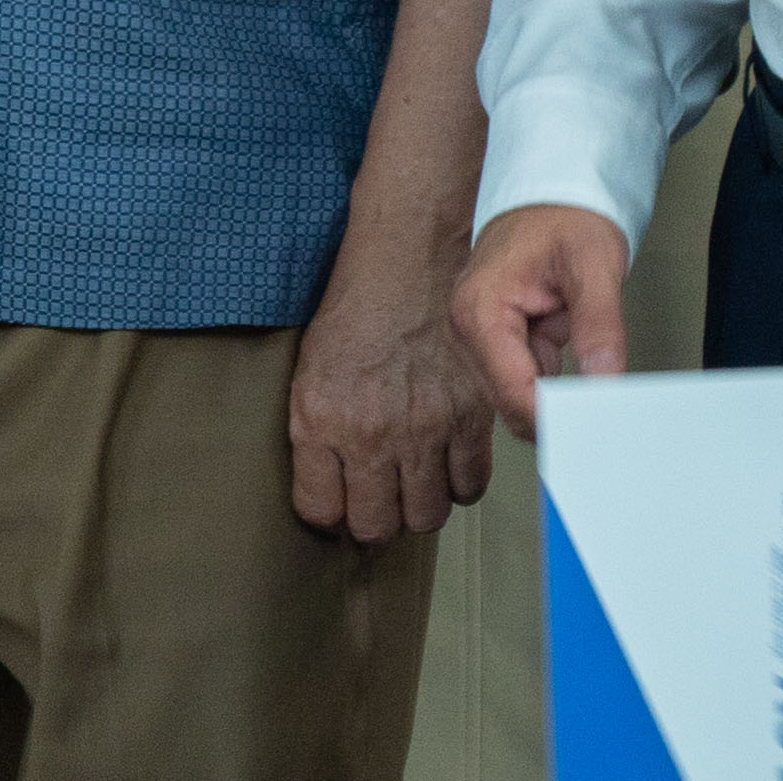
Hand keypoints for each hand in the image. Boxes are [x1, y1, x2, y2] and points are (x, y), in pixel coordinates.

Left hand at [289, 236, 493, 543]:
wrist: (411, 257)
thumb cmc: (359, 308)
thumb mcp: (311, 372)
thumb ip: (317, 436)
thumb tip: (331, 492)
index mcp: (321, 421)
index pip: (321, 511)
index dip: (330, 510)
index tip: (340, 498)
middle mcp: (372, 433)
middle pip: (377, 525)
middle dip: (376, 516)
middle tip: (381, 493)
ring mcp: (426, 428)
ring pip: (427, 516)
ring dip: (419, 504)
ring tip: (416, 479)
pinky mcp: (471, 416)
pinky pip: (470, 484)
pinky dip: (460, 481)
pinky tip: (449, 461)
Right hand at [450, 202, 634, 436]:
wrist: (555, 192)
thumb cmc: (566, 214)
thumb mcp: (594, 263)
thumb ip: (599, 325)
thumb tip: (605, 383)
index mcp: (479, 309)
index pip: (514, 392)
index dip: (555, 418)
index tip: (595, 427)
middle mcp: (468, 328)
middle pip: (511, 403)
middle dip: (557, 411)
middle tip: (606, 410)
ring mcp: (479, 337)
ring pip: (518, 397)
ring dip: (555, 392)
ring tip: (588, 364)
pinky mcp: (495, 341)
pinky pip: (525, 380)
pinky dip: (554, 380)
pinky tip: (574, 356)